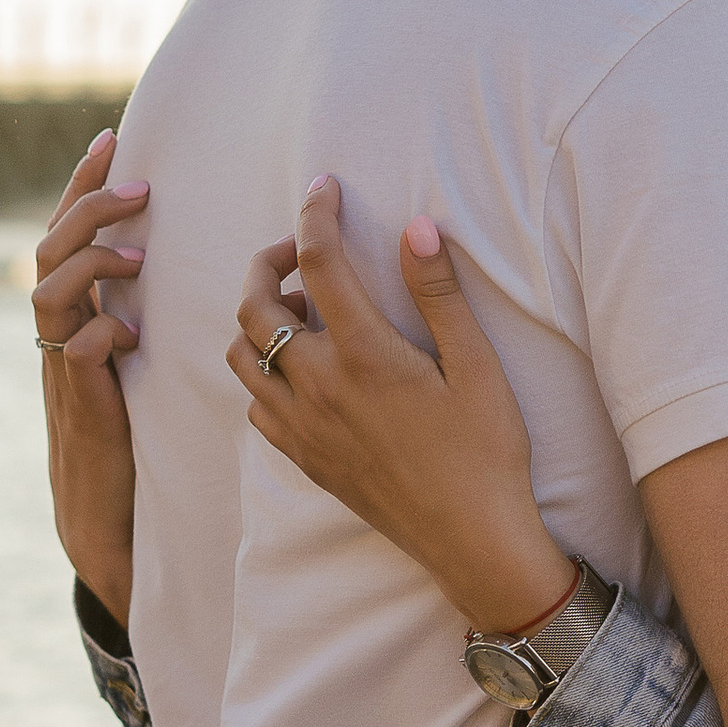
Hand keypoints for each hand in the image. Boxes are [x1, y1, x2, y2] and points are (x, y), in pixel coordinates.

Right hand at [33, 132, 146, 626]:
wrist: (102, 504)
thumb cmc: (129, 425)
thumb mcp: (132, 352)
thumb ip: (141, 306)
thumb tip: (183, 254)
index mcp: (72, 311)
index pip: (67, 232)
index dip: (84, 184)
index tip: (112, 138)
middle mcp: (57, 330)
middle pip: (48, 249)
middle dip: (89, 208)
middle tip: (139, 188)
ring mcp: (60, 364)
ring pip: (49, 291)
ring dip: (94, 263)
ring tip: (140, 256)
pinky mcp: (79, 401)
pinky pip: (75, 352)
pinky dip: (100, 333)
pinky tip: (128, 334)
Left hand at [224, 177, 570, 634]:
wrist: (472, 539)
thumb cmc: (486, 451)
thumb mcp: (476, 366)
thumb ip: (439, 293)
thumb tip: (416, 226)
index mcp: (363, 355)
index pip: (319, 262)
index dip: (316, 213)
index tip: (325, 187)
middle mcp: (318, 387)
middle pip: (254, 305)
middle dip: (269, 261)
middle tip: (303, 248)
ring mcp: (303, 427)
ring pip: (242, 355)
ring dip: (257, 317)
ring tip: (300, 306)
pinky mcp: (303, 458)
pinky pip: (255, 404)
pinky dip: (262, 372)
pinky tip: (302, 368)